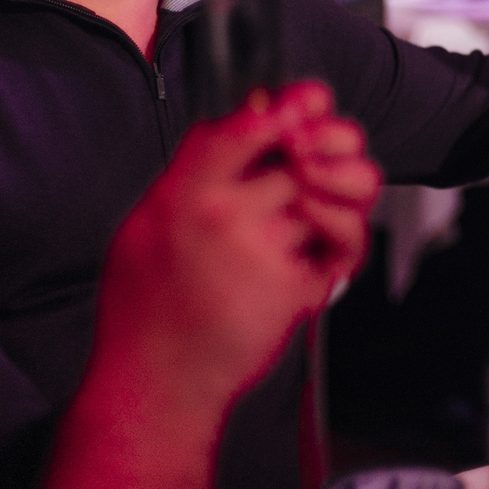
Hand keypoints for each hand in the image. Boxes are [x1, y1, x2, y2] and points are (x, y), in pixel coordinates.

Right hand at [92, 81, 381, 408]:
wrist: (156, 383)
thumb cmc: (147, 307)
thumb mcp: (146, 224)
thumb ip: (192, 172)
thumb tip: (238, 116)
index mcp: (181, 193)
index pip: (242, 125)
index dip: (285, 106)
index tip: (301, 106)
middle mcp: (223, 215)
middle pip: (300, 154)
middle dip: (324, 151)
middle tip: (320, 160)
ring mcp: (260, 251)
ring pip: (325, 196)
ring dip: (334, 199)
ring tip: (318, 211)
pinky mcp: (291, 287)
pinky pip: (339, 243)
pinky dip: (342, 240)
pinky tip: (323, 249)